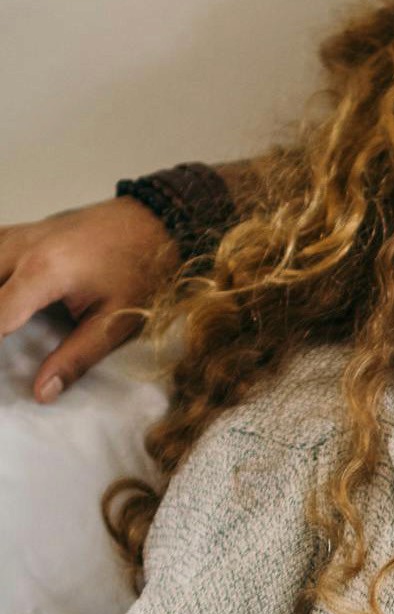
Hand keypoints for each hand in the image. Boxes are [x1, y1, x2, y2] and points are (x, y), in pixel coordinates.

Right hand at [0, 198, 175, 401]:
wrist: (158, 220)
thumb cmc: (144, 268)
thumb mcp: (118, 321)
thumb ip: (77, 357)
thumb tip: (42, 393)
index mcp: (43, 273)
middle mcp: (21, 249)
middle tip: (8, 343)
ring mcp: (18, 235)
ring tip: (6, 325)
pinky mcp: (20, 231)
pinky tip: (3, 295)